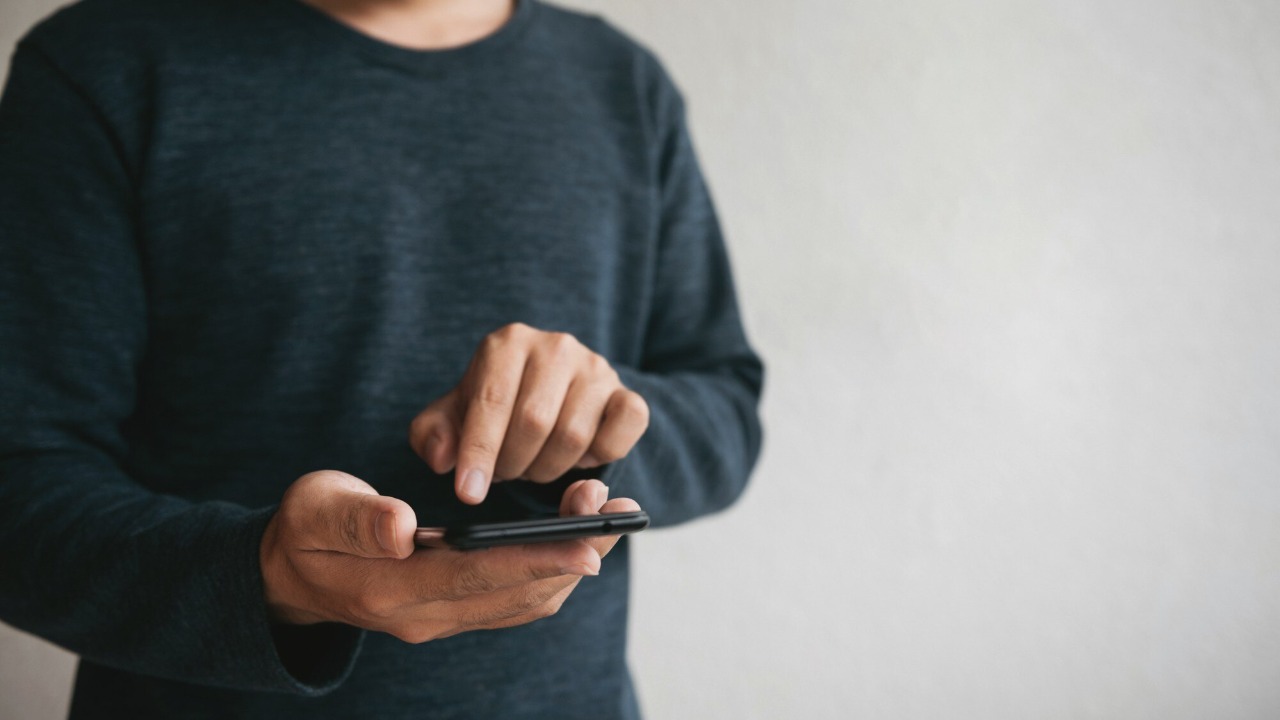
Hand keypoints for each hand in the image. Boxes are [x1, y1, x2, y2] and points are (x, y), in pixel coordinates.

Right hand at [260, 471, 638, 641]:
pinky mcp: (456, 612)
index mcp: (391, 590)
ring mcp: (443, 620)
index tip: (587, 543)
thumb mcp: (313, 510)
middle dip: (571, 555)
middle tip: (615, 512)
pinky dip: (553, 572)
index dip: (534, 560)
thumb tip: (404, 526)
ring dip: (570, 564)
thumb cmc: (305, 530)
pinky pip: (517, 602)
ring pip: (525, 603)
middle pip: (515, 595)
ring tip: (608, 516)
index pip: (475, 577)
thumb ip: (357, 518)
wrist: (290, 575)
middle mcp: (425, 616)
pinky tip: (578, 539)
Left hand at [409, 323, 649, 503]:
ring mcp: (597, 369)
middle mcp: (556, 347)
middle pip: (534, 422)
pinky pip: (622, 431)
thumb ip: (434, 435)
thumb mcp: (453, 417)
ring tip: (532, 465)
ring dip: (548, 468)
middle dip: (512, 463)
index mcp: (509, 343)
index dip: (478, 452)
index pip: (491, 401)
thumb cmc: (495, 407)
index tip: (468, 493)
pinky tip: (576, 457)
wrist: (549, 394)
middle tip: (504, 474)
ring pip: (574, 435)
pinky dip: (598, 456)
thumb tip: (442, 458)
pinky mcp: (628, 394)